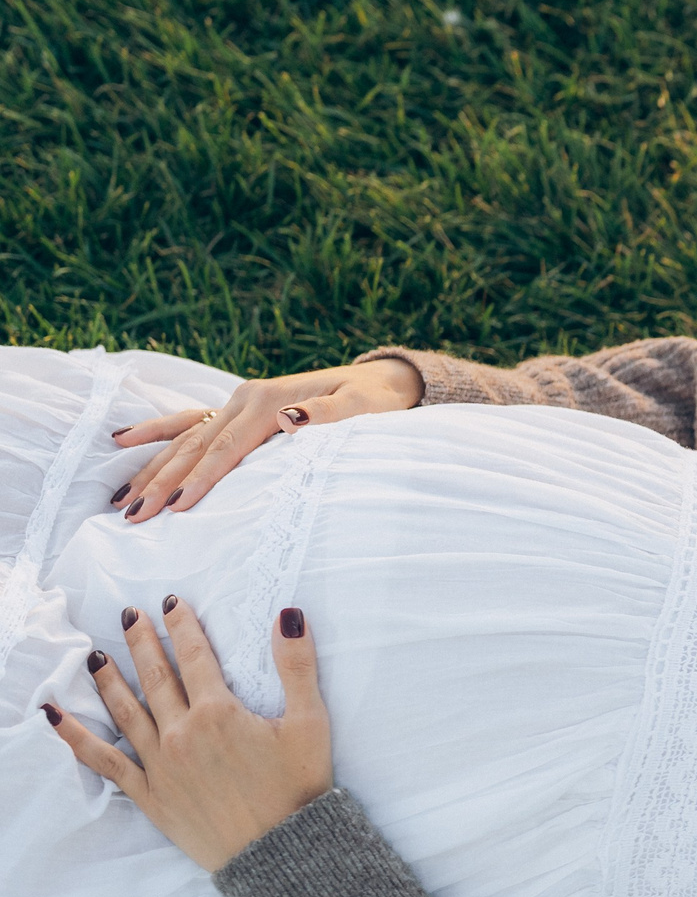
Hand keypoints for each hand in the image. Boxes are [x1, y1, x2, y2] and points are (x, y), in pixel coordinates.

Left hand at [42, 597, 333, 871]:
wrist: (281, 852)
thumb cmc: (299, 789)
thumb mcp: (311, 724)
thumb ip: (297, 666)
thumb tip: (287, 615)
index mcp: (218, 712)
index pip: (195, 656)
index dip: (182, 626)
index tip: (171, 602)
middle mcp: (181, 732)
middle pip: (156, 677)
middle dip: (142, 642)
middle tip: (128, 616)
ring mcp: (160, 764)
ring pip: (126, 711)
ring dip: (110, 680)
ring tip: (96, 657)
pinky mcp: (150, 794)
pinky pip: (104, 762)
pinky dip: (77, 739)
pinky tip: (55, 717)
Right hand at [111, 356, 424, 524]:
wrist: (377, 380)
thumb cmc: (373, 401)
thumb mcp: (360, 408)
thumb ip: (327, 414)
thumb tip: (289, 418)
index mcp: (268, 401)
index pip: (227, 447)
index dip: (202, 477)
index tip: (178, 506)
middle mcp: (244, 399)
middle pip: (195, 447)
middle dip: (163, 482)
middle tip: (134, 516)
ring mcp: (236, 402)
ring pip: (184, 439)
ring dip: (151, 468)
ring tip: (119, 499)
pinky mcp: (236, 408)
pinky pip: (188, 422)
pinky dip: (156, 433)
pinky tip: (121, 441)